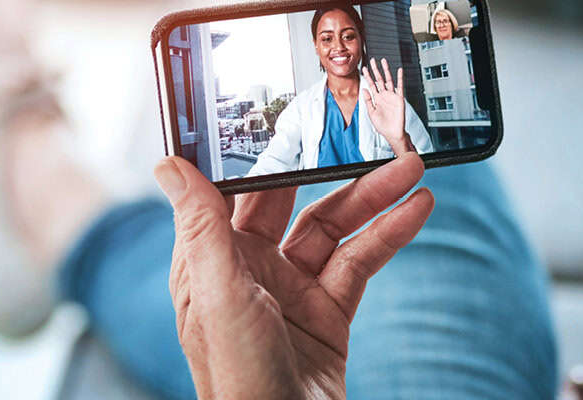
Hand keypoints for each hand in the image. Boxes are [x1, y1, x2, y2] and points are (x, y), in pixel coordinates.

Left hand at [152, 147, 432, 399]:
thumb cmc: (237, 379)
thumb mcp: (217, 294)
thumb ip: (200, 224)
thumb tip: (168, 164)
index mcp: (208, 263)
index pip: (230, 192)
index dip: (257, 154)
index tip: (283, 115)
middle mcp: (248, 272)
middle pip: (290, 202)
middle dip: (328, 169)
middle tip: (363, 132)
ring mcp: (290, 292)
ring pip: (332, 229)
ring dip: (371, 198)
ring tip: (411, 169)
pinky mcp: (328, 313)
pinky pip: (359, 262)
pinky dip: (387, 235)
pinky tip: (415, 211)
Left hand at [360, 58, 413, 152]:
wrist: (392, 133)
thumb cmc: (382, 125)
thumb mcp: (371, 113)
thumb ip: (367, 101)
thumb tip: (363, 89)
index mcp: (377, 99)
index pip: (371, 85)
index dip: (367, 76)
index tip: (363, 68)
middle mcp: (384, 96)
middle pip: (379, 79)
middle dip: (375, 70)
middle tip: (372, 61)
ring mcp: (392, 96)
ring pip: (389, 80)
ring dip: (386, 71)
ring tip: (383, 62)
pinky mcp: (399, 99)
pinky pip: (400, 87)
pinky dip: (400, 78)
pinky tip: (399, 71)